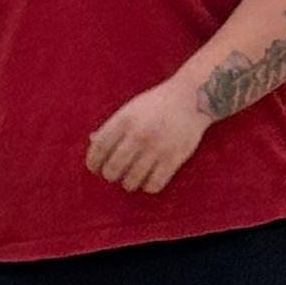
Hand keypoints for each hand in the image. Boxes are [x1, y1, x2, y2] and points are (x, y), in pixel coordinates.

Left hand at [85, 76, 208, 193]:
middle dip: (110, 175)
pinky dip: (148, 187)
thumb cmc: (158, 103)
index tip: (94, 168)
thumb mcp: (131, 108)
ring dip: (128, 183)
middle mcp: (138, 135)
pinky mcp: (174, 158)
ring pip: (131, 181)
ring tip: (130, 180)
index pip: (98, 148)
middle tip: (113, 175)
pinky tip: (149, 181)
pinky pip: (154, 185)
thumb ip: (112, 125)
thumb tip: (92, 141)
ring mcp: (156, 148)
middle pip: (112, 169)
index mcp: (124, 120)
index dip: (92, 162)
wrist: (192, 97)